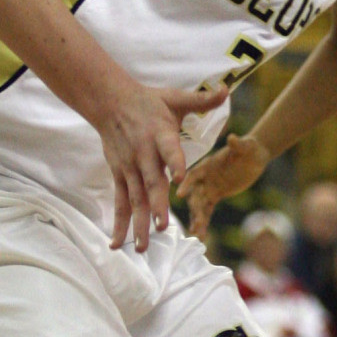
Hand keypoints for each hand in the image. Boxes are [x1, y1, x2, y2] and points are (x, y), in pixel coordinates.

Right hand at [98, 84, 227, 251]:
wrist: (110, 102)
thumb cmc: (149, 101)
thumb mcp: (176, 98)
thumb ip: (202, 100)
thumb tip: (227, 91)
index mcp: (160, 134)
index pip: (169, 149)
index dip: (175, 162)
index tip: (180, 177)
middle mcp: (143, 153)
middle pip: (151, 182)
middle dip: (157, 205)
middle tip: (163, 226)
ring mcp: (129, 167)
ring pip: (135, 199)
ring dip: (139, 222)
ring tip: (142, 246)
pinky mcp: (119, 175)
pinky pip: (119, 202)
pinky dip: (119, 223)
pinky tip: (118, 244)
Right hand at [176, 133, 270, 239]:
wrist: (254, 156)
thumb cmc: (249, 148)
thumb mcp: (246, 146)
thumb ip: (238, 144)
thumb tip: (233, 138)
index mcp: (207, 164)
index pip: (194, 174)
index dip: (187, 183)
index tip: (180, 194)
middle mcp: (204, 177)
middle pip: (195, 194)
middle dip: (195, 209)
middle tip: (195, 223)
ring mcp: (208, 187)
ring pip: (199, 206)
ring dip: (197, 219)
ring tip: (196, 234)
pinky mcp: (215, 196)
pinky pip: (207, 210)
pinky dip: (204, 222)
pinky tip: (201, 236)